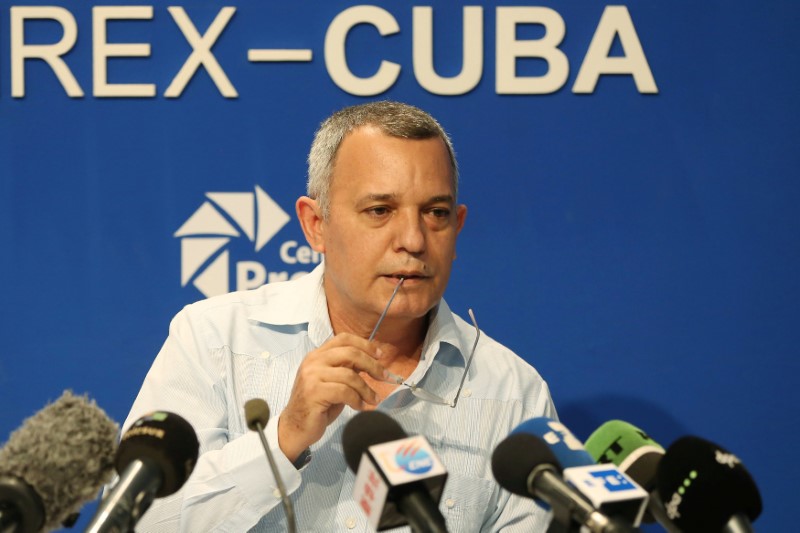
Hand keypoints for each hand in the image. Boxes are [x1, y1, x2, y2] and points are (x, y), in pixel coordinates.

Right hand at [277, 333, 386, 461]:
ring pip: (350, 375)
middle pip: (350, 353)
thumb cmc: (318, 405)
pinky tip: (360, 407)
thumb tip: (371, 363)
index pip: (343, 339)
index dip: (365, 344)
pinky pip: (344, 391)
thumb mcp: (334, 382)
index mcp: (317, 355)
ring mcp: (312, 376)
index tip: (380, 355)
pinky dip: (357, 400)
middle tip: (384, 377)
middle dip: (372, 365)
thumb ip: (347, 369)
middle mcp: (313, 361)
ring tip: (373, 400)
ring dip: (366, 389)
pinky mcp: (314, 392)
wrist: (295, 427)